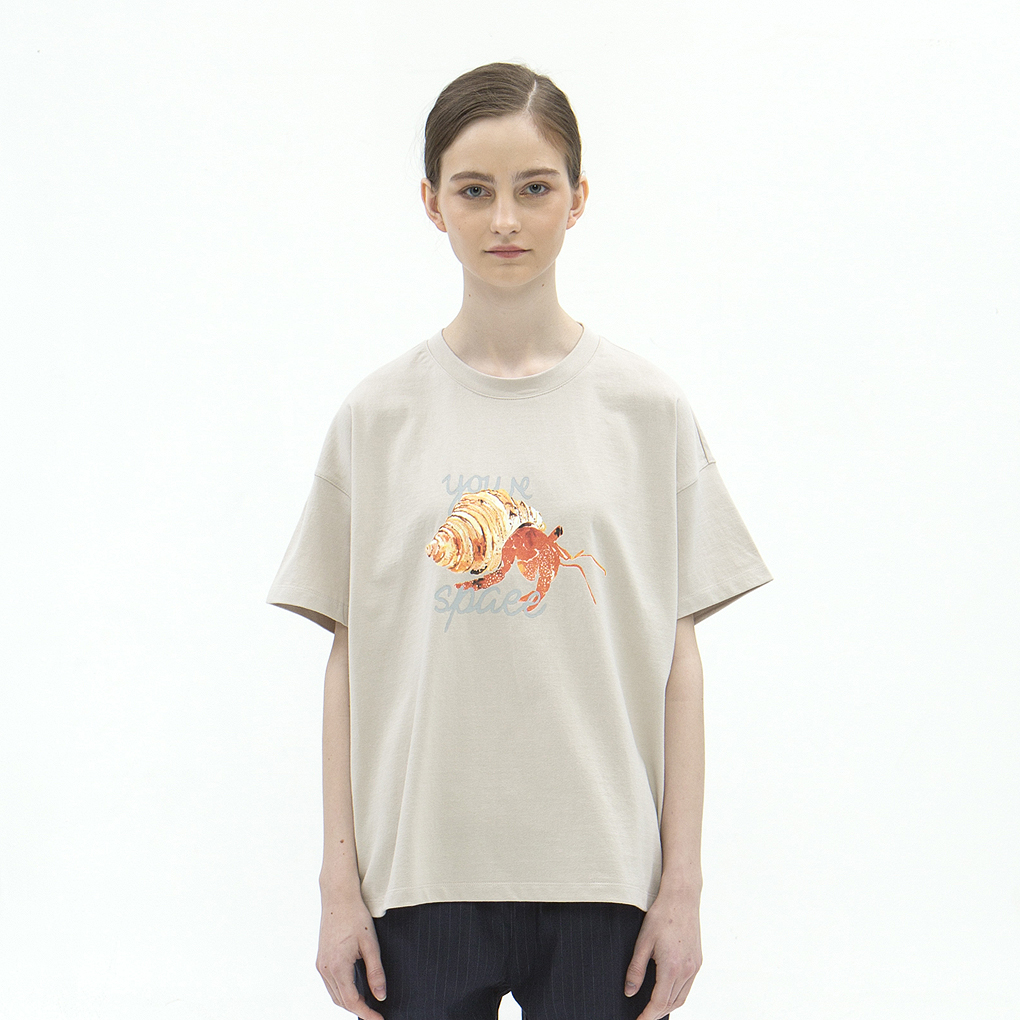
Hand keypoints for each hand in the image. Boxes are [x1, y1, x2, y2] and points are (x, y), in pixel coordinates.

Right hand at [316, 889, 387, 1018]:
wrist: (339, 897)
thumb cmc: (356, 916)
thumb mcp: (371, 944)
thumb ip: (375, 972)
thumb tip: (381, 996)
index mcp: (337, 966)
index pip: (351, 1001)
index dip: (366, 1013)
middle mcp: (325, 969)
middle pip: (341, 1001)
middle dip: (358, 1010)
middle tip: (376, 1014)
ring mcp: (321, 964)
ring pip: (334, 994)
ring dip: (349, 1003)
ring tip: (368, 1005)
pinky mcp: (321, 959)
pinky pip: (330, 984)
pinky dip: (342, 992)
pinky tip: (354, 989)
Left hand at [624, 887, 702, 1018]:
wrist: (682, 897)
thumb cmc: (661, 916)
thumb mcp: (643, 941)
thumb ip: (636, 969)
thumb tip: (630, 992)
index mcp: (672, 967)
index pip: (659, 1003)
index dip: (647, 1016)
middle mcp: (687, 970)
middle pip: (671, 1003)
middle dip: (656, 1013)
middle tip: (643, 1017)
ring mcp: (695, 966)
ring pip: (682, 997)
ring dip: (667, 1006)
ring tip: (653, 1009)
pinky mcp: (698, 961)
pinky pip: (688, 986)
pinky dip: (677, 995)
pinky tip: (667, 993)